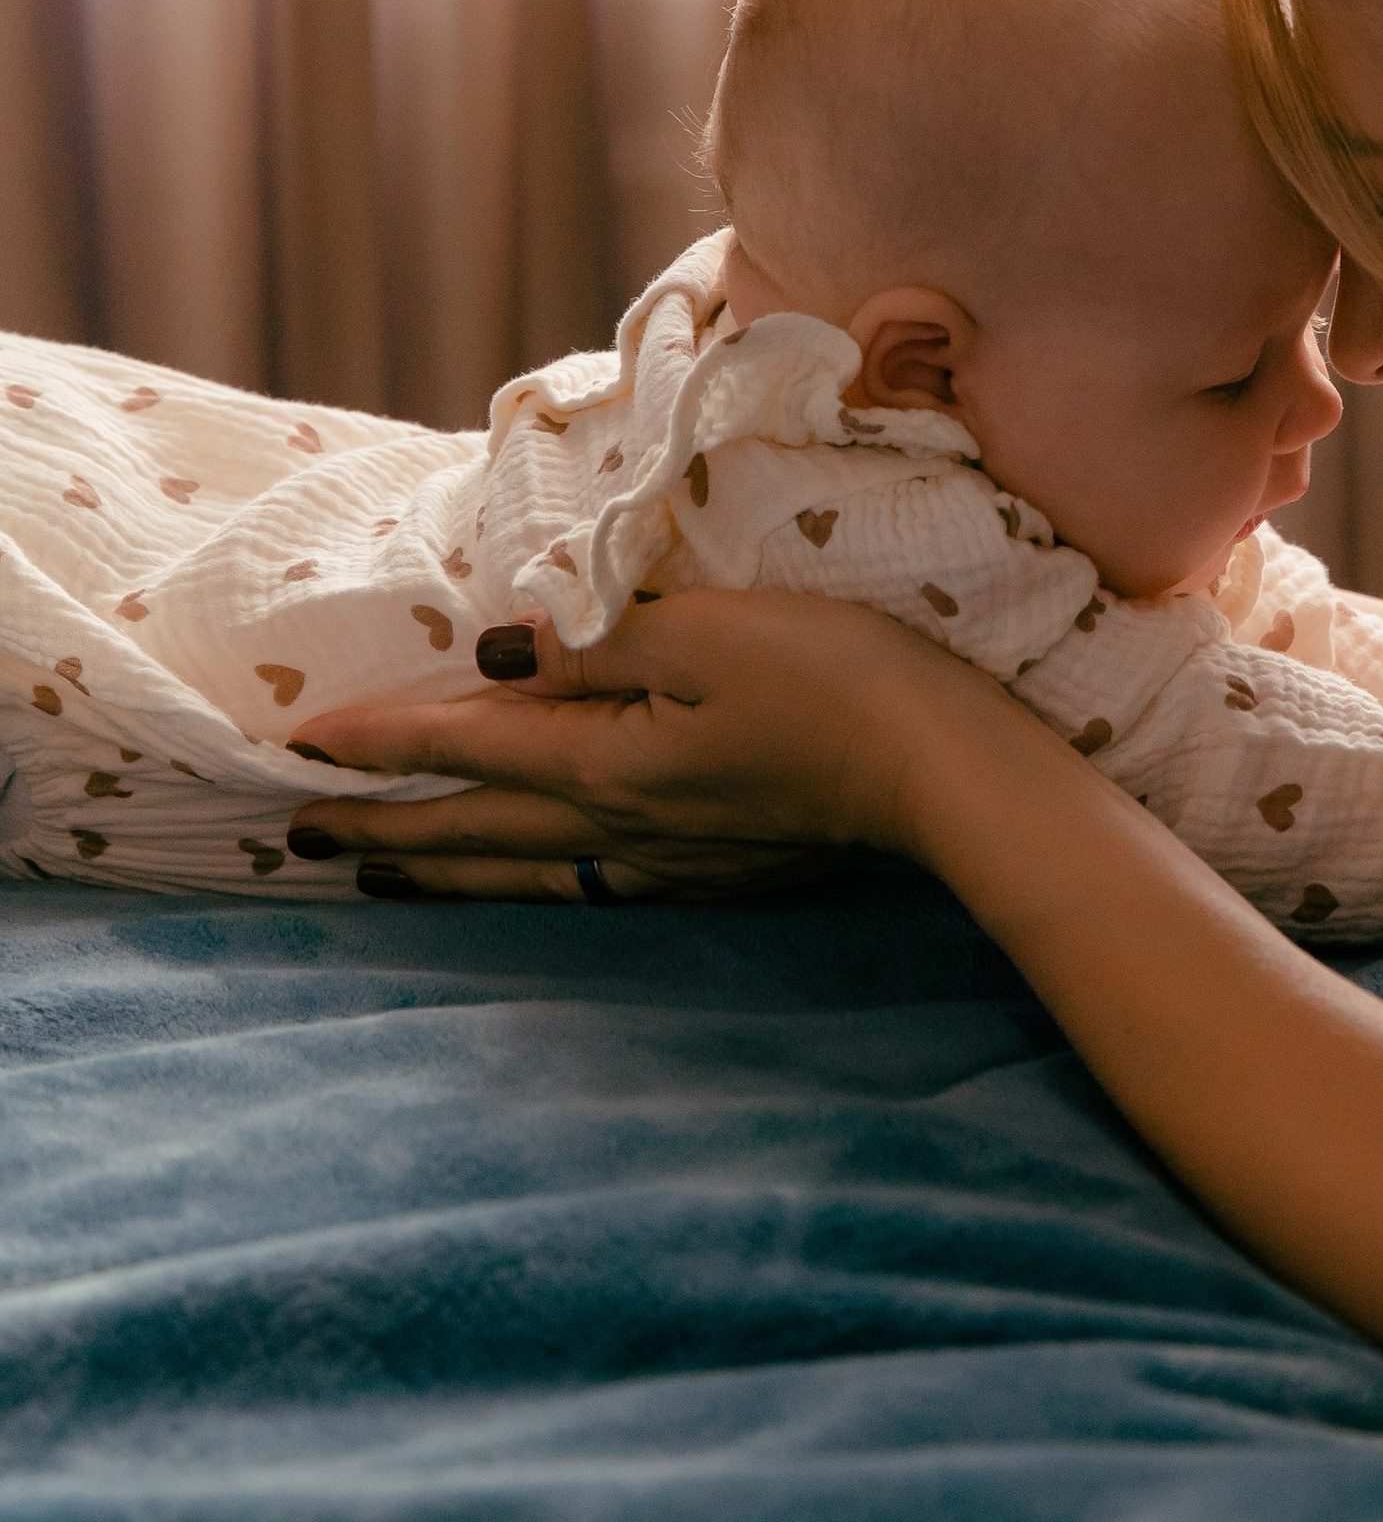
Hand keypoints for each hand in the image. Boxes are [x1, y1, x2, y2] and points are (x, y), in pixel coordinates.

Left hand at [283, 592, 969, 900]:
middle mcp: (621, 826)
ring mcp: (670, 858)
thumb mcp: (707, 631)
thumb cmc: (836, 679)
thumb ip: (594, 647)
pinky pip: (585, 888)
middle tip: (299, 841)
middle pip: (477, 829)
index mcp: (606, 763)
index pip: (467, 745)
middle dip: (383, 830)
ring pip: (525, 873)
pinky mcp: (716, 868)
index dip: (382, 739)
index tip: (302, 742)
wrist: (944, 772)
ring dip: (443, 871)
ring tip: (381, 876)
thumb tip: (500, 659)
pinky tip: (529, 888)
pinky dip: (526, 889)